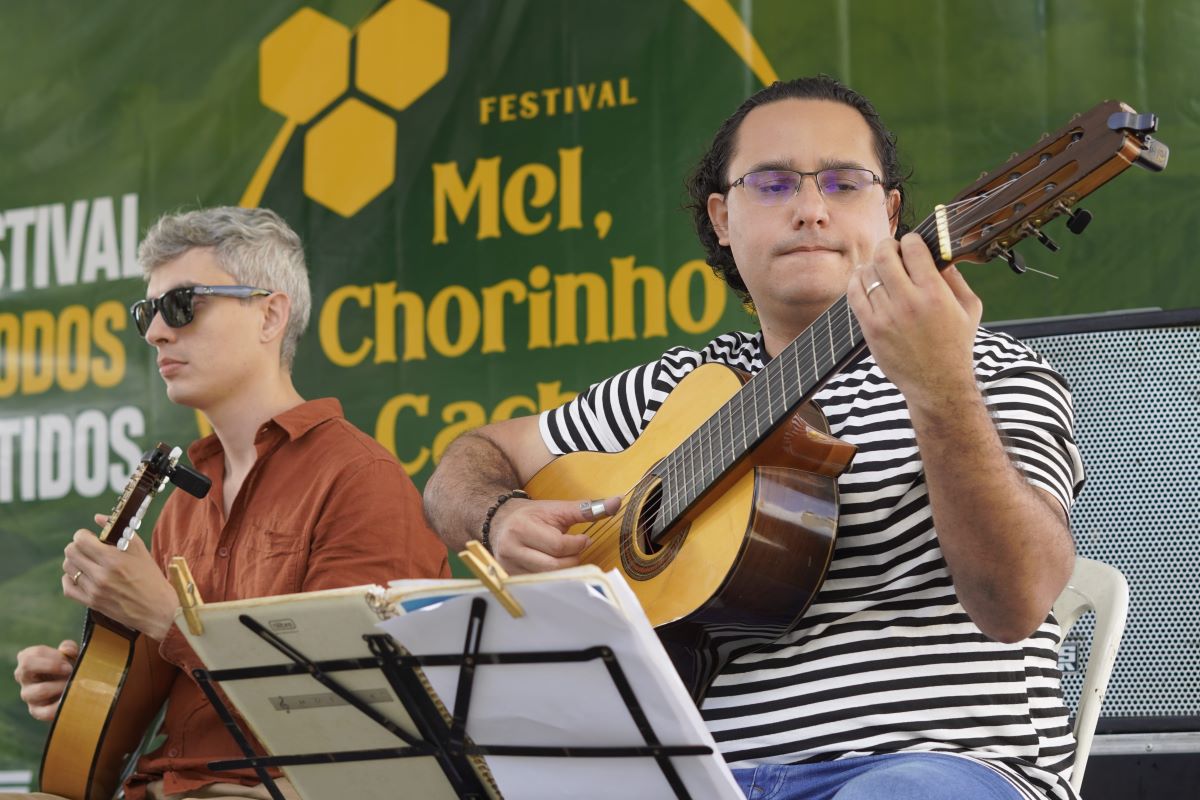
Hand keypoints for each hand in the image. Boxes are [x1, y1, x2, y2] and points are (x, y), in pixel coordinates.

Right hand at [14, 640, 77, 721]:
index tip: (68, 661)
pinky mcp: (36, 711)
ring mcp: (28, 694)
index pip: (32, 654)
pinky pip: (45, 711)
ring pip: (40, 690)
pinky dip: (60, 706)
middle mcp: (23, 676)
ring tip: (74, 684)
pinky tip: (70, 700)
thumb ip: (69, 647)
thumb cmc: (68, 667)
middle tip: (70, 670)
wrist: (74, 688)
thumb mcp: (70, 655)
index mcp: (28, 660)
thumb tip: (66, 650)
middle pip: (27, 666)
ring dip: (61, 686)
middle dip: (52, 666)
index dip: (53, 656)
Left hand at [61, 514, 178, 641]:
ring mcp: (94, 590)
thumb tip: (97, 517)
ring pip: (67, 568)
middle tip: (88, 548)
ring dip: (75, 561)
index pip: (80, 540)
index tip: (91, 537)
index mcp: (114, 559)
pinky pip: (67, 587)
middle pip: (70, 552)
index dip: (83, 535)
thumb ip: (119, 531)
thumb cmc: (151, 577)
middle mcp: (101, 575)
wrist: (157, 609)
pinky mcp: (91, 603)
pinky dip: (70, 579)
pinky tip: (81, 575)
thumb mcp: (140, 549)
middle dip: (77, 546)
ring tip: (87, 562)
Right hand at [490, 496, 621, 573]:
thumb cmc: (532, 515)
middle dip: (572, 559)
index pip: (557, 545)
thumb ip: (587, 509)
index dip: (577, 544)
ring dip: (564, 569)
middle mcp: (512, 549)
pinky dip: (552, 577)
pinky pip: (539, 583)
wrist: (500, 520)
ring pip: (547, 577)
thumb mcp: (558, 509)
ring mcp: (509, 566)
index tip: (583, 539)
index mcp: (522, 528)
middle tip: (576, 549)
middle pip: (553, 566)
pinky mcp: (510, 577)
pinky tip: (554, 566)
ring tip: (565, 556)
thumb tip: (617, 502)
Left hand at [848, 232, 983, 412]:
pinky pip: (854, 295)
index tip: (910, 243)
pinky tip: (863, 279)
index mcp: (935, 293)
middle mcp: (908, 302)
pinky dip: (856, 282)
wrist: (937, 384)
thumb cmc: (956, 345)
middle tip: (890, 250)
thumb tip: (940, 255)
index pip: (913, 249)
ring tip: (878, 267)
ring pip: (867, 273)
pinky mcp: (871, 328)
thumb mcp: (969, 308)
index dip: (910, 240)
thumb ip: (956, 279)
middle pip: (885, 256)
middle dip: (886, 246)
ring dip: (871, 264)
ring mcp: (886, 315)